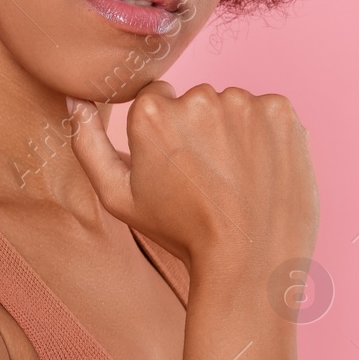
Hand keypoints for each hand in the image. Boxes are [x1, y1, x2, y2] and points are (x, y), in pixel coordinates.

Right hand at [67, 81, 318, 279]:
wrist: (250, 262)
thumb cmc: (181, 232)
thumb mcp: (118, 197)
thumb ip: (87, 143)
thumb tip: (76, 99)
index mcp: (151, 113)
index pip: (155, 98)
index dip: (164, 134)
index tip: (176, 164)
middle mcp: (198, 97)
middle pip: (194, 100)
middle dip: (198, 130)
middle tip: (207, 177)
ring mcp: (244, 103)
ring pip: (231, 106)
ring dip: (233, 131)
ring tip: (236, 177)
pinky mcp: (282, 112)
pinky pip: (267, 112)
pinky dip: (265, 134)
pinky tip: (260, 169)